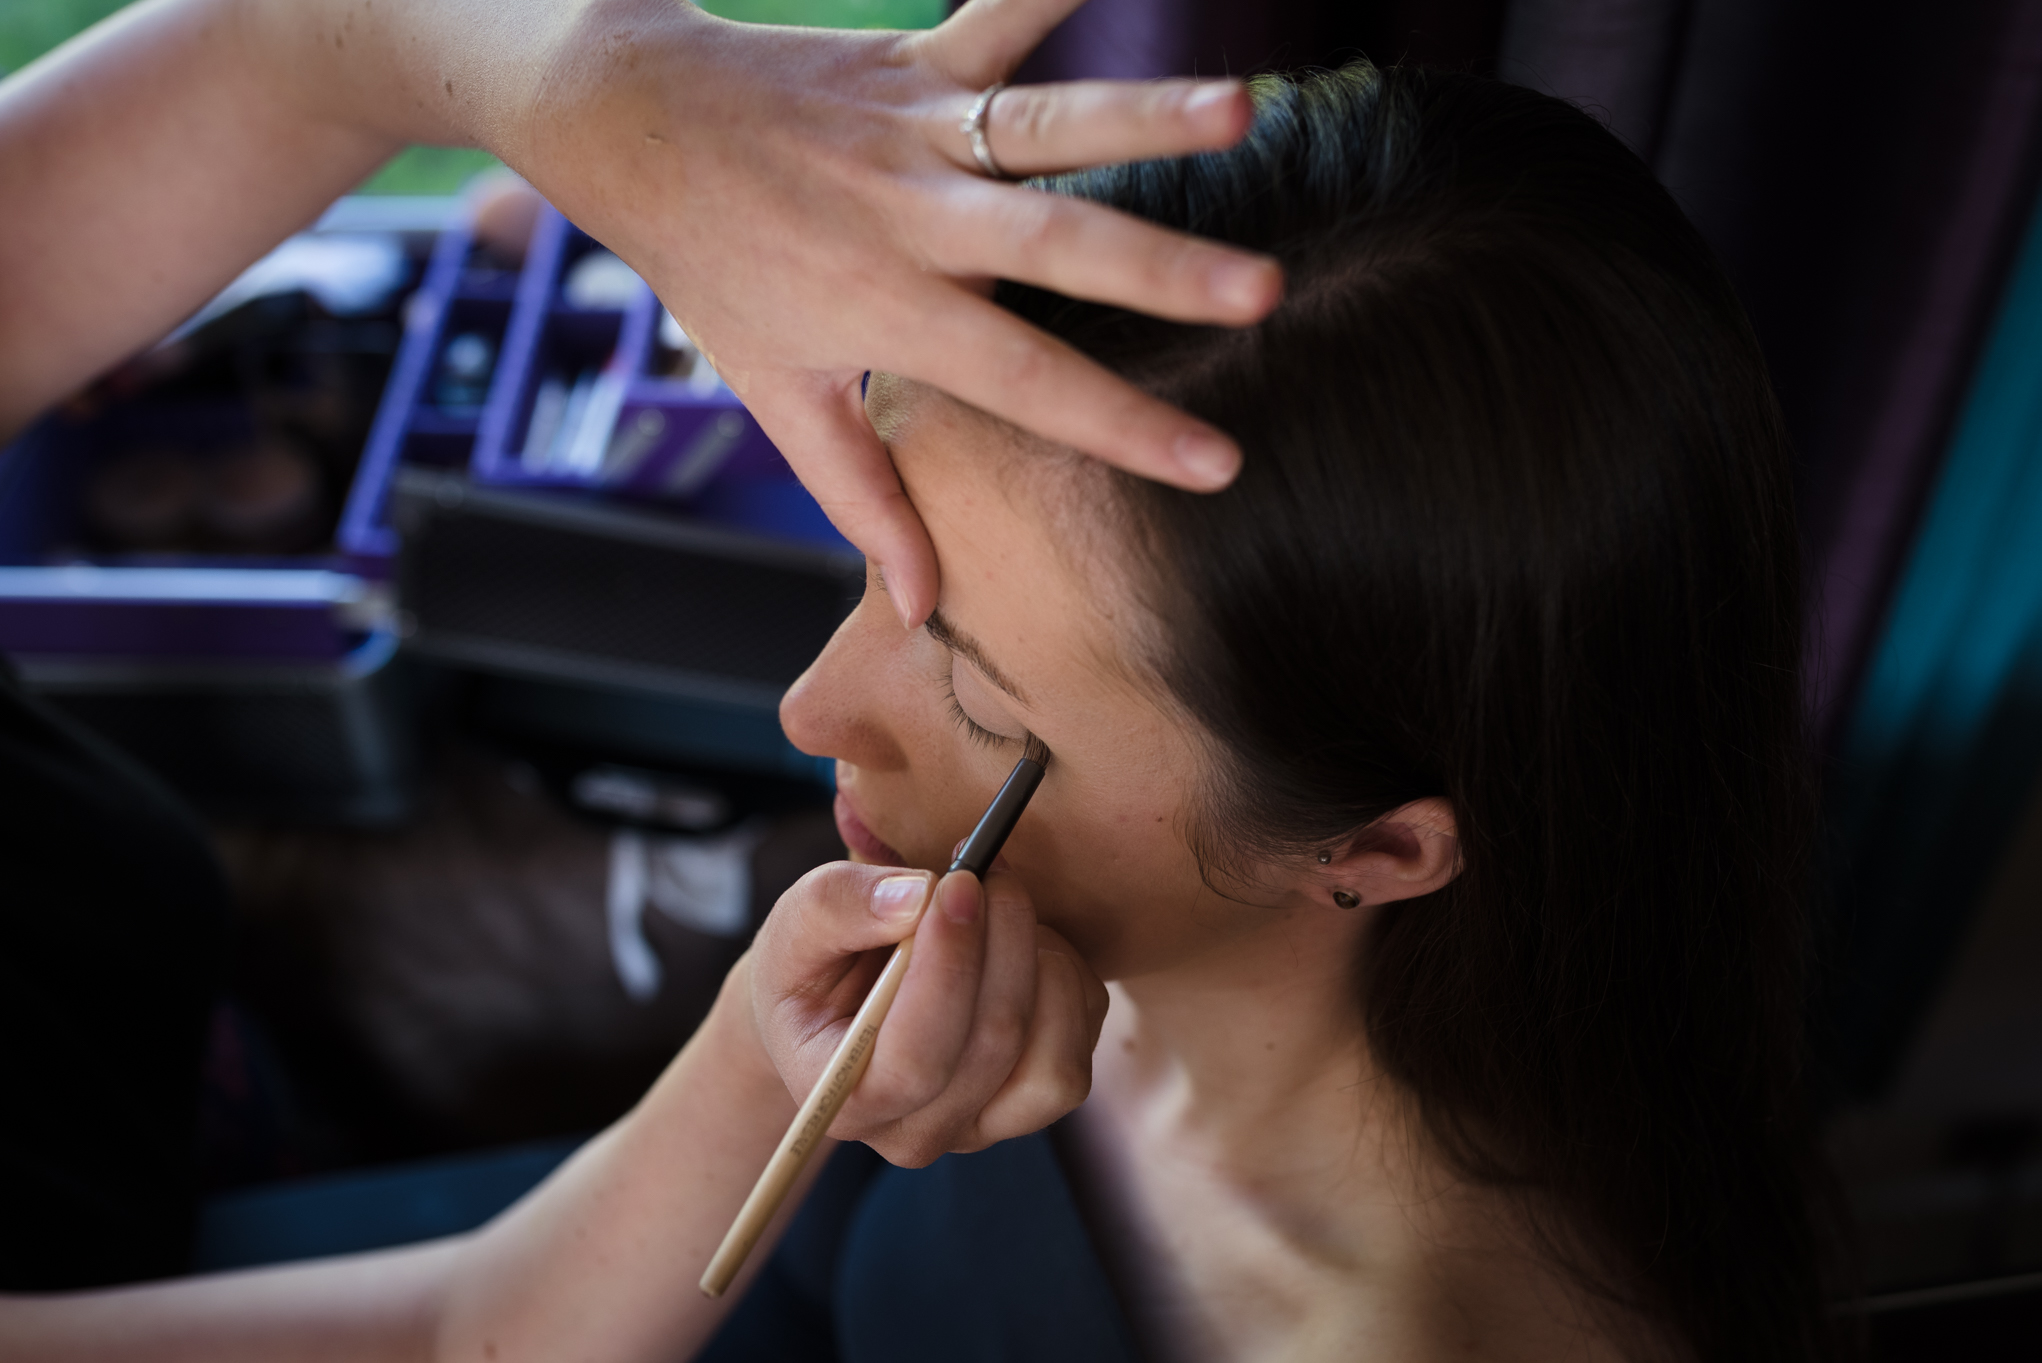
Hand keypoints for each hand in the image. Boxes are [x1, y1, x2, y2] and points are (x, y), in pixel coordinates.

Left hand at [511, 0, 1281, 628]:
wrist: (629, 126)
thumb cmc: (712, 268)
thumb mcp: (776, 391)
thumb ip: (859, 494)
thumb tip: (922, 606)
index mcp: (890, 309)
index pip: (1024, 383)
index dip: (1123, 427)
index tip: (1220, 464)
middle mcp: (913, 220)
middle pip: (1054, 247)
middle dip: (1164, 270)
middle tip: (1265, 290)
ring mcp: (914, 131)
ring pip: (1043, 125)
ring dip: (1144, 114)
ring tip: (1240, 109)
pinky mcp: (912, 59)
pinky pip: (996, 12)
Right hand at [745, 860, 1108, 1164]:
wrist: (840, 1002)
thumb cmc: (813, 965)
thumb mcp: (797, 923)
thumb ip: (838, 906)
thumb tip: (916, 899)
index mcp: (844, 1100)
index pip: (916, 1060)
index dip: (949, 969)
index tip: (959, 885)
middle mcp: (916, 1132)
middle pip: (993, 1046)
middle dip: (1002, 942)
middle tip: (989, 871)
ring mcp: (982, 1124)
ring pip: (1055, 1065)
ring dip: (1043, 965)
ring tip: (1002, 911)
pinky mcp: (1035, 1098)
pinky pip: (1081, 1038)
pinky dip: (1067, 975)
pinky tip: (1022, 941)